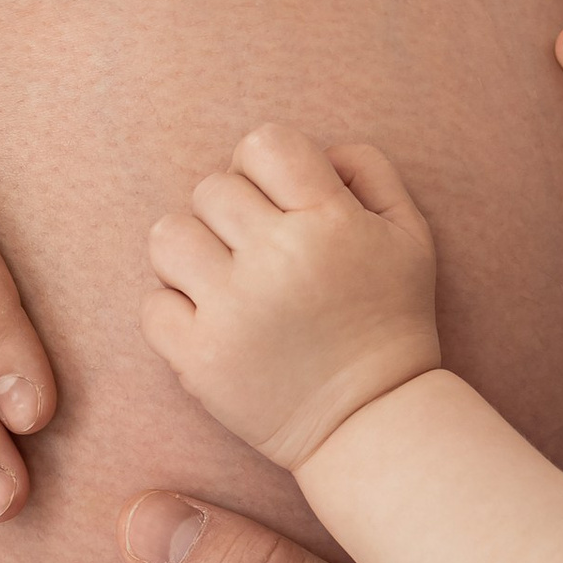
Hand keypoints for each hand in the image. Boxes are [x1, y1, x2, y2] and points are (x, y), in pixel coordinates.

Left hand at [142, 126, 440, 467]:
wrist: (372, 419)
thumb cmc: (390, 320)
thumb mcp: (410, 235)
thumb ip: (369, 172)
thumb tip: (316, 150)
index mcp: (330, 222)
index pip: (264, 143)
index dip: (265, 166)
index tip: (279, 203)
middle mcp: (278, 259)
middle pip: (212, 188)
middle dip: (232, 214)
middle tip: (258, 254)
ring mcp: (234, 310)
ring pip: (168, 237)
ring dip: (192, 254)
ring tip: (223, 281)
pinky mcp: (202, 358)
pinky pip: (153, 305)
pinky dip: (175, 312)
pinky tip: (212, 324)